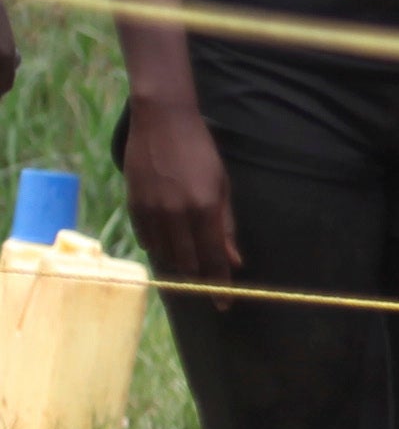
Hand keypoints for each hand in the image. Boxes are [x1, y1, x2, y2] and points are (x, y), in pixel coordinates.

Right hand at [122, 99, 236, 282]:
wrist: (162, 122)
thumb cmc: (201, 152)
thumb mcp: (222, 186)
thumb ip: (226, 226)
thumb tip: (235, 261)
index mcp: (205, 208)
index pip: (214, 258)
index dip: (220, 285)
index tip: (224, 305)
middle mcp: (176, 214)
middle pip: (188, 262)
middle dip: (200, 278)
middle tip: (209, 288)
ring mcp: (151, 211)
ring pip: (165, 255)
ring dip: (180, 264)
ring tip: (191, 265)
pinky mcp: (133, 206)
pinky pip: (146, 240)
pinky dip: (159, 247)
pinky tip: (168, 245)